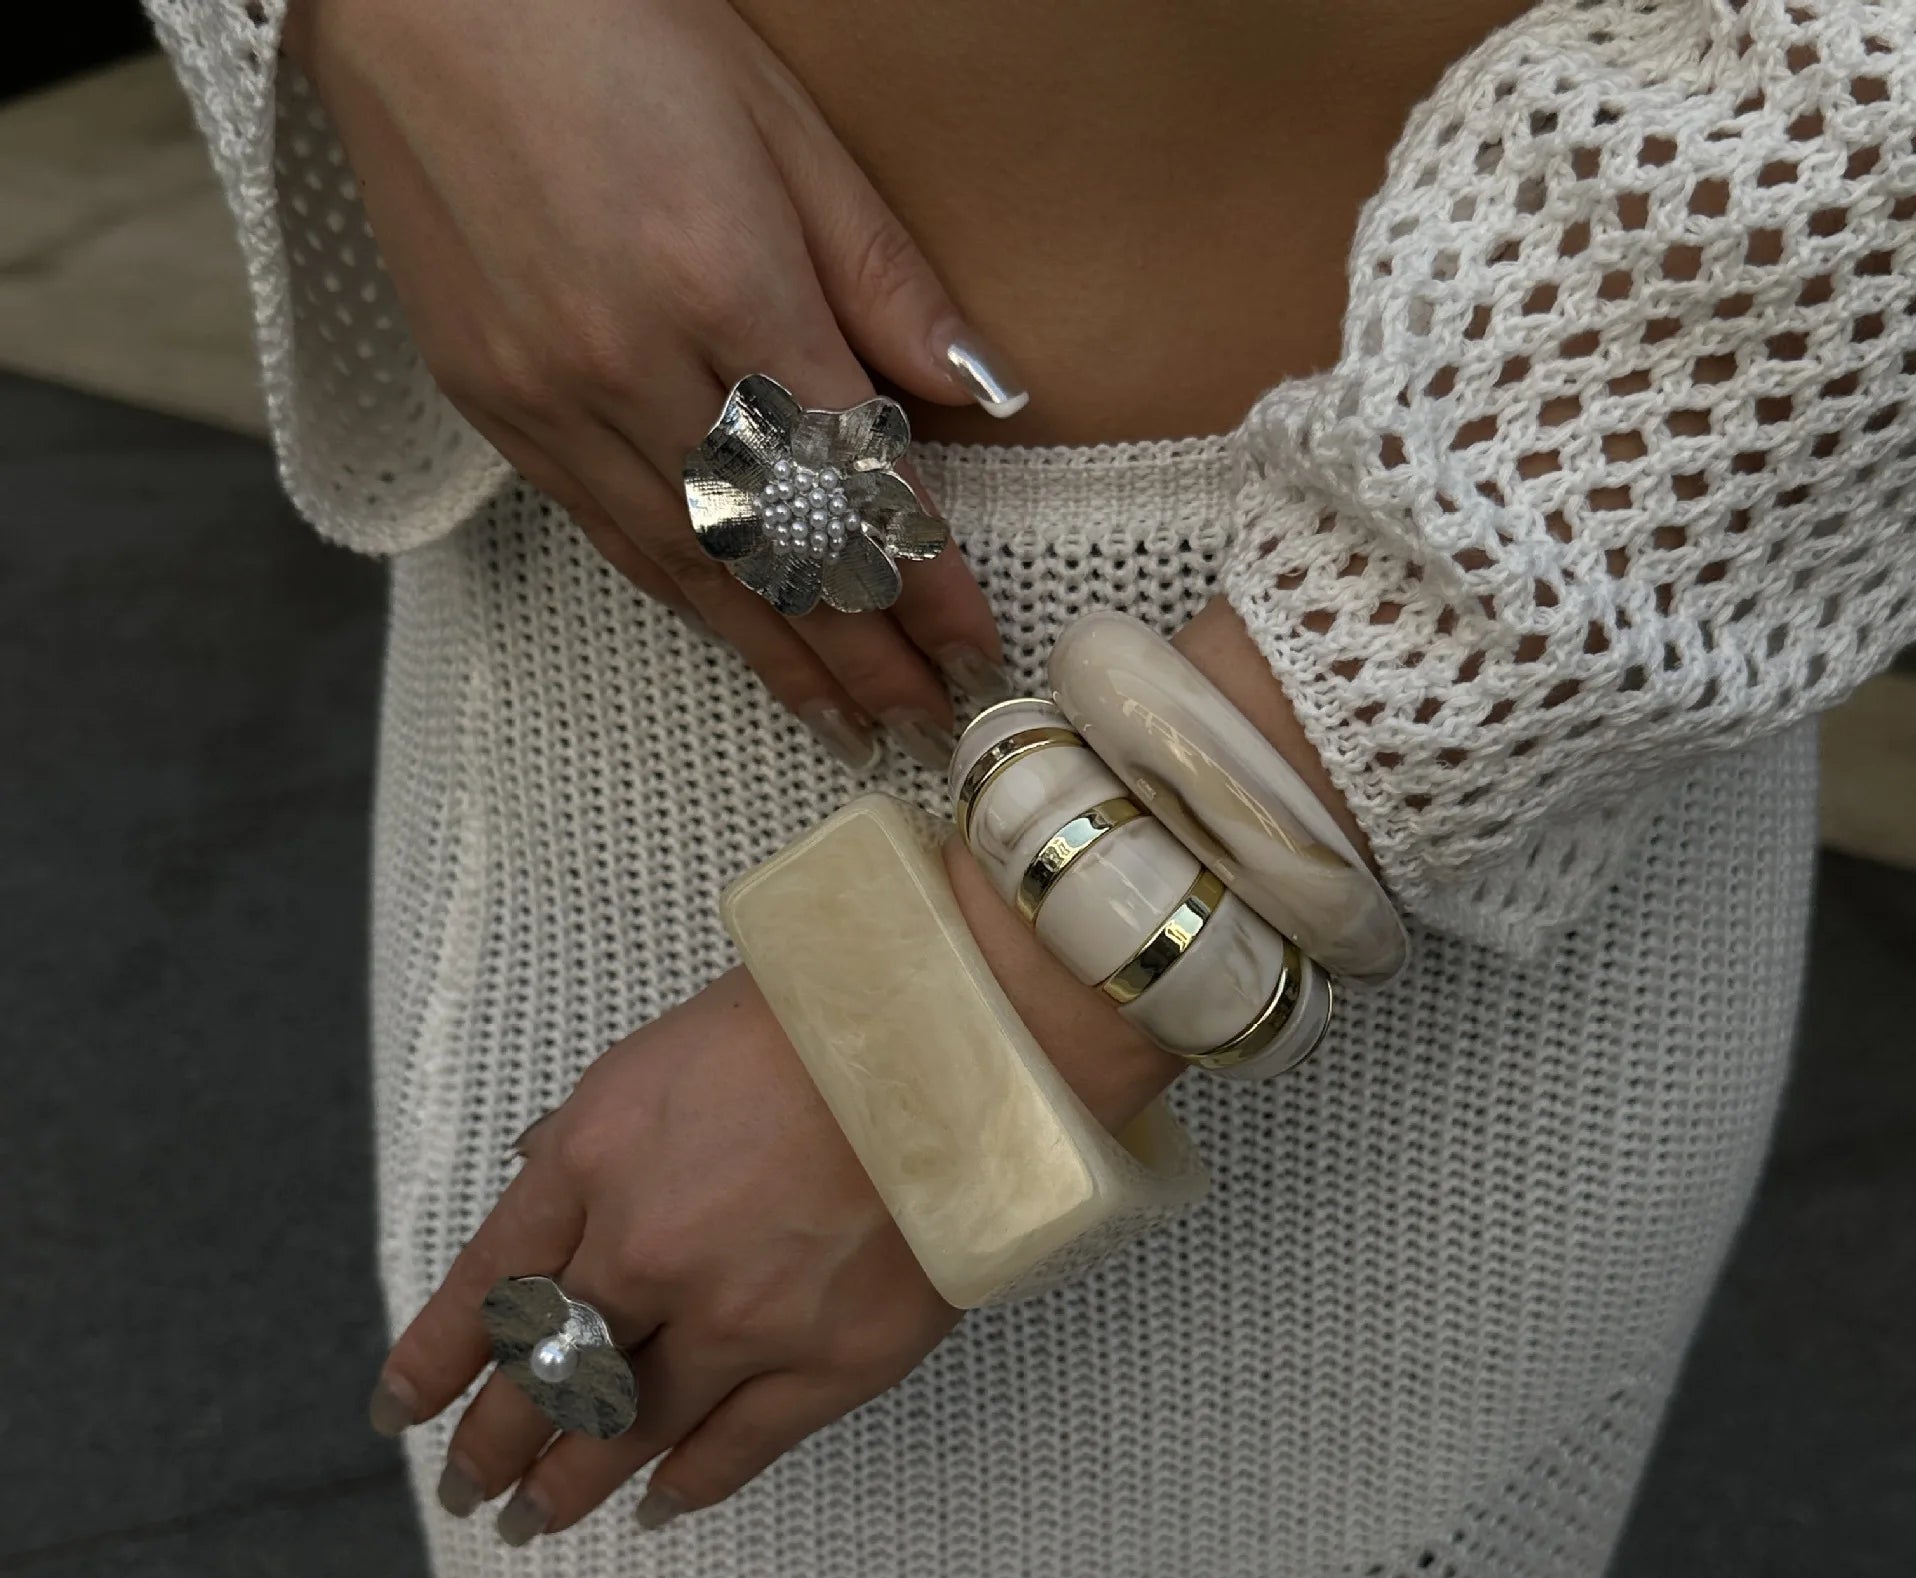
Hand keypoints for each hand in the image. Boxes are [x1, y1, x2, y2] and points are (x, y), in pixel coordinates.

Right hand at [282, 0, 1023, 768]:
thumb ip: (882, 278)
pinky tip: (736, 643)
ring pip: (689, 568)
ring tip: (844, 722)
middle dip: (859, 650)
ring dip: (776, 656)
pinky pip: (611, 536)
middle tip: (926, 726)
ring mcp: (550, 398)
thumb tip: (977, 396)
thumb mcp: (783, 126)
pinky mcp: (495, 409)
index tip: (974, 649)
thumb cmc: (616, 27)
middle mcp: (629, 365)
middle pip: (775, 550)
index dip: (921, 578)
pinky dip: (686, 602)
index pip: (852, 477)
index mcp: (721, 281)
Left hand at [364, 593, 1352, 1541]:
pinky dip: (686, 1487)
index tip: (400, 1410)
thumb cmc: (821, 1012)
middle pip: (540, 1379)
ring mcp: (740, 1319)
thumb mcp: (667, 1049)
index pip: (484, 1289)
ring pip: (624, 1433)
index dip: (433, 1363)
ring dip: (565, 1488)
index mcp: (596, 1158)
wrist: (969, 1033)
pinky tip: (656, 1507)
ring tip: (529, 1525)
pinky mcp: (833, 1361)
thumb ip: (595, 1132)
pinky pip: (738, 1451)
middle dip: (487, 1446)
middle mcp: (648, 1252)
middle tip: (464, 1491)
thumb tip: (539, 1173)